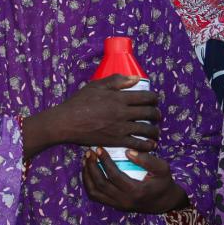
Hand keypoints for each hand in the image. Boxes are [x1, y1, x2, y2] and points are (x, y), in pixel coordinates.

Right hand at [27, 75, 158, 158]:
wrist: (67, 122)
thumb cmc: (79, 102)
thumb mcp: (96, 86)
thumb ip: (117, 81)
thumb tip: (136, 79)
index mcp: (119, 98)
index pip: (146, 97)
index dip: (154, 98)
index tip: (154, 100)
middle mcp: (123, 113)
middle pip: (150, 113)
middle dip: (156, 113)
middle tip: (156, 115)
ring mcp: (121, 128)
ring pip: (147, 129)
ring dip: (155, 130)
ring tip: (155, 131)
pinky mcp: (117, 141)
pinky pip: (138, 144)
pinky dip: (147, 145)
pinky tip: (150, 144)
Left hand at [81, 148, 187, 213]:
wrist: (164, 202)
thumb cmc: (163, 182)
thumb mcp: (162, 168)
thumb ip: (147, 160)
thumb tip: (127, 151)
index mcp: (135, 192)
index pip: (114, 176)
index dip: (104, 161)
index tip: (99, 148)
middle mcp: (124, 201)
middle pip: (100, 184)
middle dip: (91, 167)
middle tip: (89, 153)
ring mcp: (117, 205)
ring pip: (94, 193)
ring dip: (87, 176)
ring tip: (86, 161)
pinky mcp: (114, 205)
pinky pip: (96, 196)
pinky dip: (89, 184)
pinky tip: (89, 171)